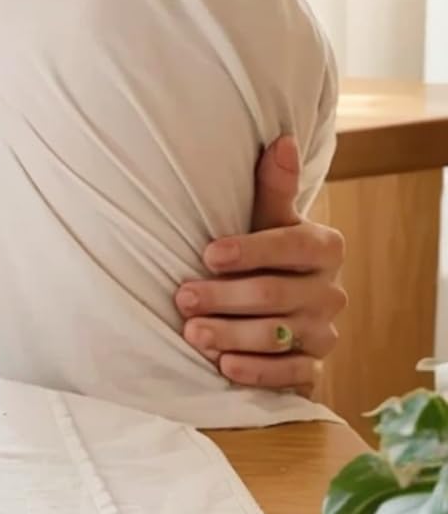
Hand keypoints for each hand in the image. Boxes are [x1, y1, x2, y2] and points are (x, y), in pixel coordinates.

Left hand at [174, 137, 346, 393]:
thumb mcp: (268, 217)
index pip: (290, 247)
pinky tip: (225, 366)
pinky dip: (256, 371)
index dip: (249, 251)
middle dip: (225, 297)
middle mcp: (330, 291)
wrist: (285, 296)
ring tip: (192, 333)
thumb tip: (280, 139)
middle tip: (182, 297)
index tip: (208, 253)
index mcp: (325, 247)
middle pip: (275, 295)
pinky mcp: (313, 365)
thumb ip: (272, 185)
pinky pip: (289, 374)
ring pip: (277, 336)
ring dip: (232, 335)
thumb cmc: (266, 248)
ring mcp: (324, 331)